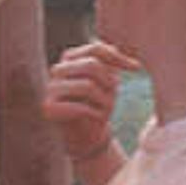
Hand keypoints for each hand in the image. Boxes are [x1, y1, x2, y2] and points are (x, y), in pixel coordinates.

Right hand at [44, 38, 138, 184]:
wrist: (87, 136)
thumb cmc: (98, 105)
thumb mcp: (109, 82)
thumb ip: (113, 63)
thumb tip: (129, 57)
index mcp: (70, 59)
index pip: (95, 49)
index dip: (118, 57)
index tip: (136, 68)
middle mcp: (57, 70)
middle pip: (92, 65)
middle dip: (110, 82)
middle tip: (112, 96)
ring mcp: (51, 89)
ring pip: (87, 86)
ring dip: (104, 100)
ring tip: (105, 108)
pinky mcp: (49, 108)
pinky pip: (80, 107)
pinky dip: (96, 113)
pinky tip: (97, 117)